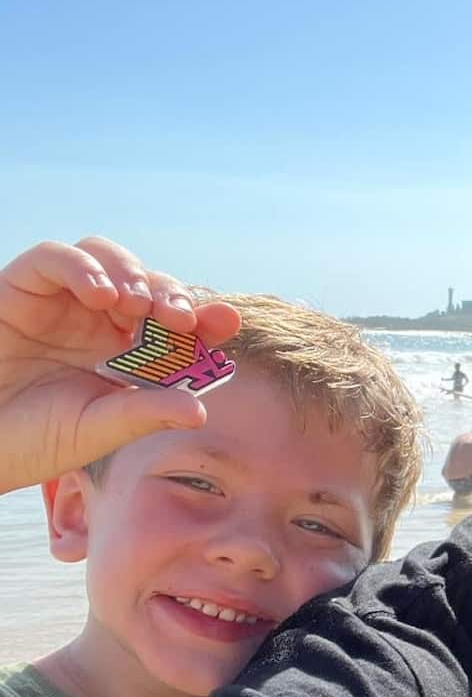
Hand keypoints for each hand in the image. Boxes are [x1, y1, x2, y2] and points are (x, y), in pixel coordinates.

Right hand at [0, 237, 239, 492]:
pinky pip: (53, 257)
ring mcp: (61, 299)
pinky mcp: (22, 287)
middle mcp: (98, 319)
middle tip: (180, 318)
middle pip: (147, 282)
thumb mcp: (98, 429)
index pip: (173, 321)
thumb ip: (145, 413)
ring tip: (138, 306)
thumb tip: (200, 410)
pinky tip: (100, 294)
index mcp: (127, 351)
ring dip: (131, 273)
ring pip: (106, 257)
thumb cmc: (36, 439)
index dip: (203, 316)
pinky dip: (82, 266)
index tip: (226, 322)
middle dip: (170, 293)